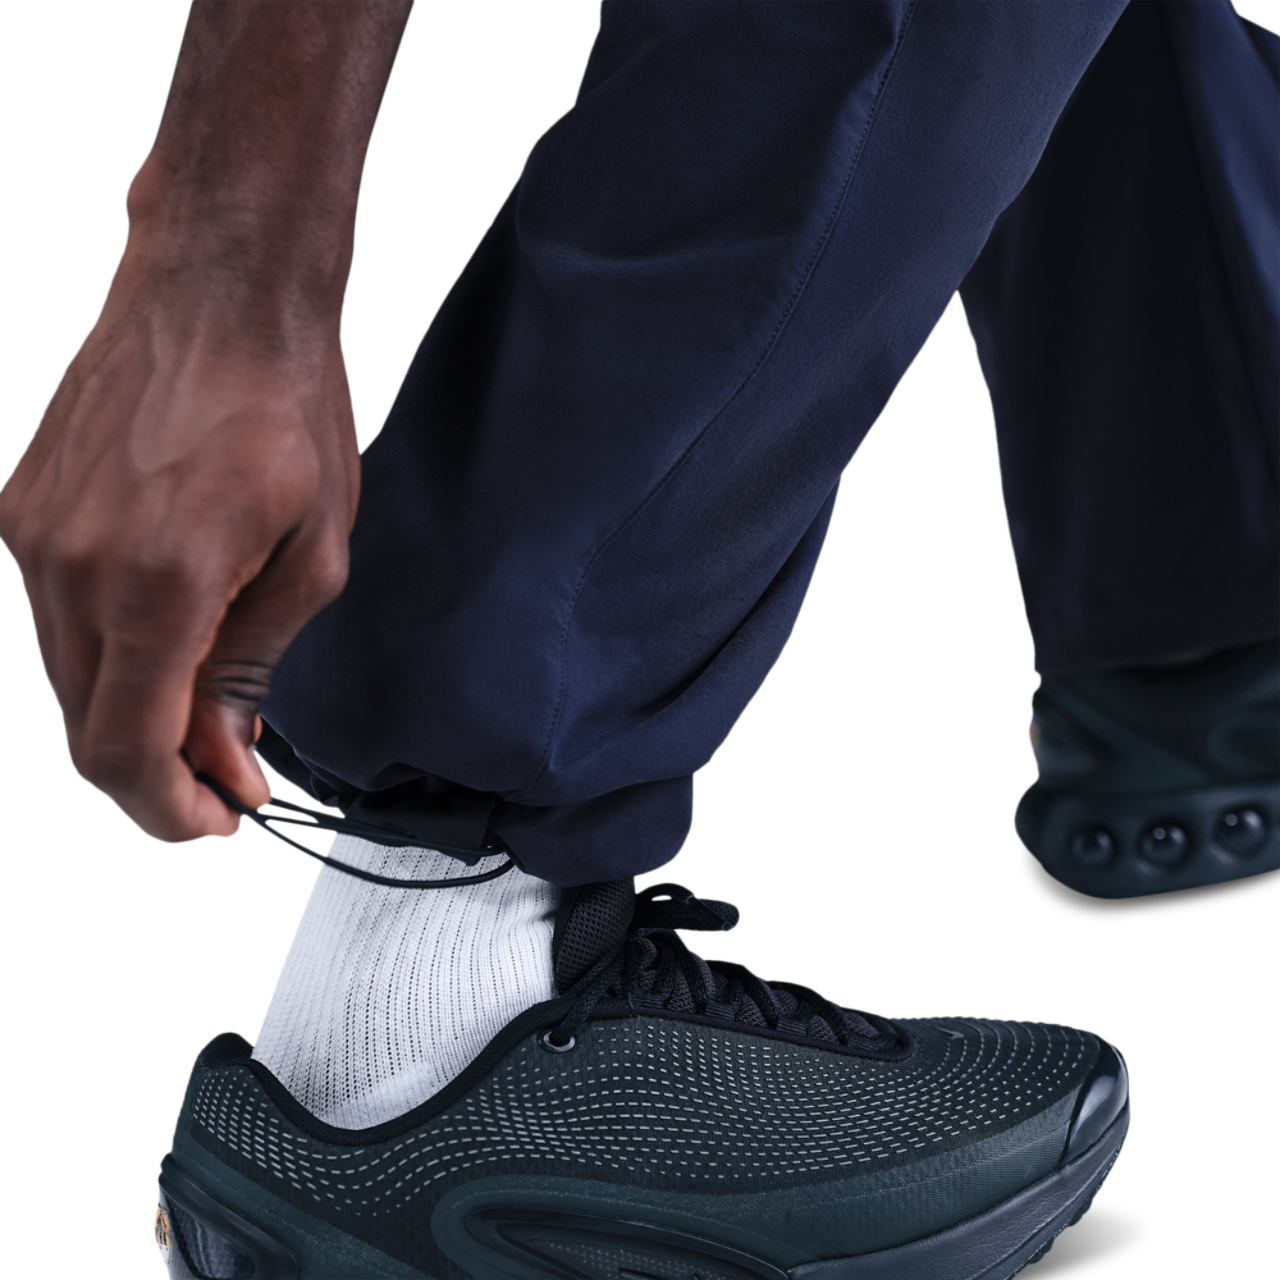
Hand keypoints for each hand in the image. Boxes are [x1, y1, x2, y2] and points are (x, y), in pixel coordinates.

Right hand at [0, 256, 358, 839]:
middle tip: (224, 780)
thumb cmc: (285, 408)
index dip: (169, 811)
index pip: (126, 751)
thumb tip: (223, 759)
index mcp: (158, 583)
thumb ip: (253, 671)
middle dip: (156, 776)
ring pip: (66, 680)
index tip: (216, 821)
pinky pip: (55, 619)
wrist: (221, 288)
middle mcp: (71, 565)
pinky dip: (107, 655)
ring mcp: (32, 534)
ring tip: (207, 710)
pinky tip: (168, 642)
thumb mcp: (313, 558)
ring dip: (131, 715)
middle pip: (86, 729)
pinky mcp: (21, 508)